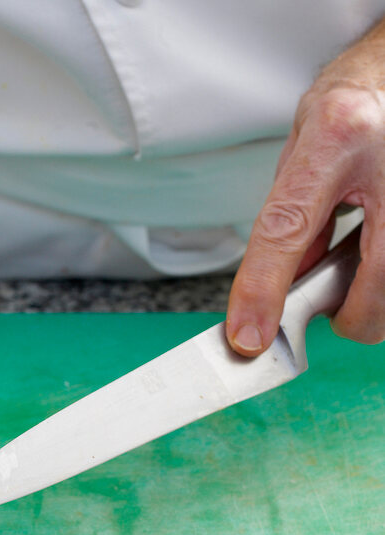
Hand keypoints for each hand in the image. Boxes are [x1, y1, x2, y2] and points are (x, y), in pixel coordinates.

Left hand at [227, 18, 384, 355]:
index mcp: (339, 137)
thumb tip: (276, 293)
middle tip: (333, 304)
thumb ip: (288, 225)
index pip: (287, 230)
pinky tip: (375, 254)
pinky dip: (383, 282)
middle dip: (349, 317)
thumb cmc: (352, 107)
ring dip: (373, 300)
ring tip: (361, 265)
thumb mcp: (304, 155)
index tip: (249, 339)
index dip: (264, 291)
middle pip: (375, 292)